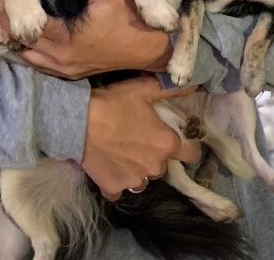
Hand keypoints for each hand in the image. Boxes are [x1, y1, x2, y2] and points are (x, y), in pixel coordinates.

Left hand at [20, 0, 172, 77]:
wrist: (147, 49)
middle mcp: (60, 59)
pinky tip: (25, 33)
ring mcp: (64, 69)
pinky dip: (28, 48)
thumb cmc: (129, 19)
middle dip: (7, 18)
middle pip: (21, 40)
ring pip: (27, 55)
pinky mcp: (69, 72)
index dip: (14, 2)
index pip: (28, 22)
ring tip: (7, 14)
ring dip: (16, 35)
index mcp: (66, 39)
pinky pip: (39, 63)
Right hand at [81, 76, 200, 200]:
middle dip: (154, 155)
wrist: (79, 122)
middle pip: (162, 165)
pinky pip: (119, 189)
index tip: (176, 138)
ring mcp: (133, 180)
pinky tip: (109, 166)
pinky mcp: (113, 188)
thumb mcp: (145, 89)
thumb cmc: (114, 103)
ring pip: (142, 179)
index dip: (187, 145)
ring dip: (137, 169)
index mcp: (166, 144)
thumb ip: (171, 89)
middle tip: (140, 140)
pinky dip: (116, 180)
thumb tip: (194, 85)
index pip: (191, 153)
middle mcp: (154, 167)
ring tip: (123, 153)